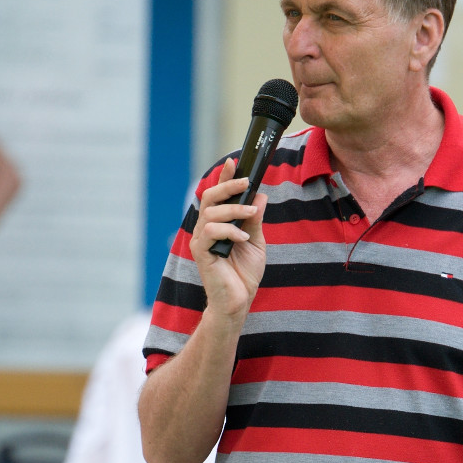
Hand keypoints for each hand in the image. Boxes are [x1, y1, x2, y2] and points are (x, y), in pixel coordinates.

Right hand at [189, 158, 267, 325]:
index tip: (234, 161)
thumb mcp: (256, 241)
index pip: (217, 195)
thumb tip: (260, 195)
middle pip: (209, 197)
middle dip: (228, 186)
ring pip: (211, 212)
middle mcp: (205, 229)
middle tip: (246, 182)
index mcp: (218, 224)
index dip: (224, 177)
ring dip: (234, 209)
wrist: (238, 301)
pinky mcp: (201, 252)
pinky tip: (243, 238)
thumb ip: (255, 219)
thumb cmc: (244, 274)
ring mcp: (201, 240)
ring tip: (252, 214)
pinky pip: (212, 231)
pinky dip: (230, 231)